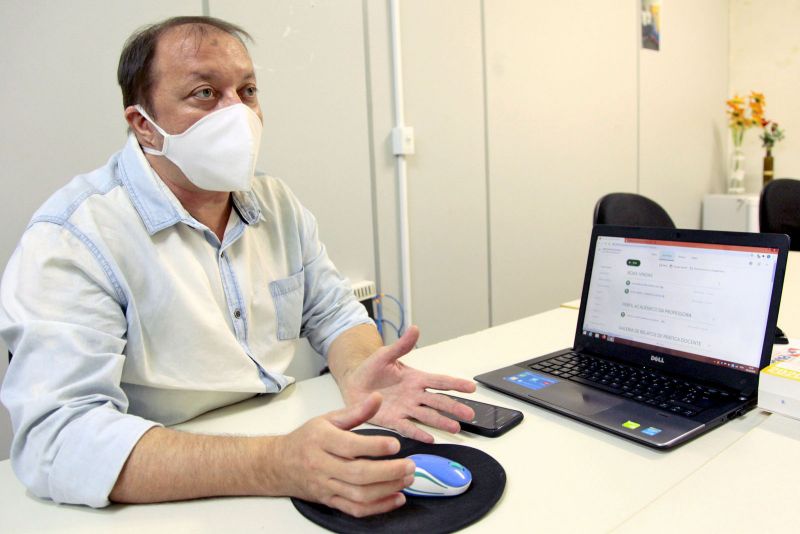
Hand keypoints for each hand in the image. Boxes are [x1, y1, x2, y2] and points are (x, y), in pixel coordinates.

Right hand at [273, 392, 415, 516]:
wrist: (279, 465)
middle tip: (410, 465)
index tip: (396, 444)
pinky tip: (397, 498)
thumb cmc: (308, 439)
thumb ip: (356, 411)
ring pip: (359, 494)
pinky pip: (355, 509)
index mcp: (321, 439)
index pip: (350, 446)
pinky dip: (378, 507)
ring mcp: (325, 486)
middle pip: (358, 474)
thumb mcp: (328, 419)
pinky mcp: (329, 501)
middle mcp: (322, 465)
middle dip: (389, 472)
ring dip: (387, 489)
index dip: (375, 446)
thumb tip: (378, 397)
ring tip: (407, 479)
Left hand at [339, 326, 476, 442]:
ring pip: (428, 416)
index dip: (456, 384)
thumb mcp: (385, 354)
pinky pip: (408, 427)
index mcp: (415, 379)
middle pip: (439, 401)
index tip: (471, 388)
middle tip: (470, 414)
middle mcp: (414, 395)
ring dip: (442, 422)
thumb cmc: (370, 369)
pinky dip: (419, 432)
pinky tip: (430, 438)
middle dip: (454, 407)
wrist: (352, 384)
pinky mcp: (393, 420)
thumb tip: (414, 328)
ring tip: (455, 428)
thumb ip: (402, 345)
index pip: (440, 381)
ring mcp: (405, 409)